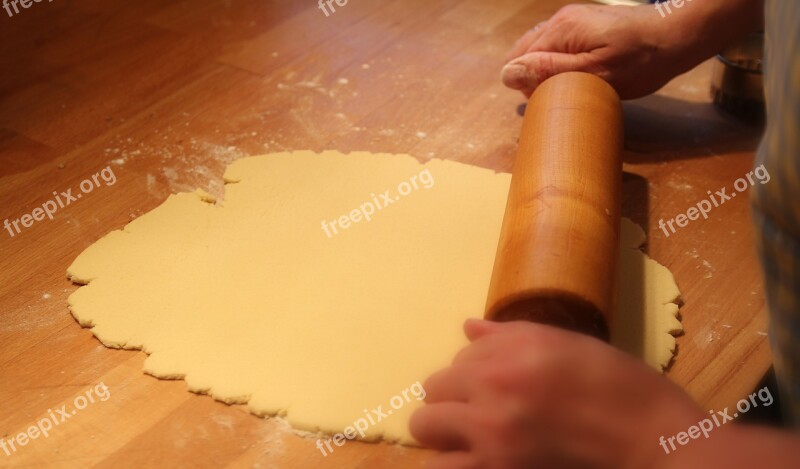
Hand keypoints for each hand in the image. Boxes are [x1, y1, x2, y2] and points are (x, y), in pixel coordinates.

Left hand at [409, 319, 705, 468]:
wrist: (648, 438)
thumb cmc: (614, 383)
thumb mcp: (562, 343)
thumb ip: (506, 335)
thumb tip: (468, 328)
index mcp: (507, 357)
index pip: (456, 360)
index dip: (471, 371)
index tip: (490, 381)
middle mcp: (490, 396)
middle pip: (431, 393)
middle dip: (447, 398)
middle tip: (472, 408)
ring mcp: (492, 441)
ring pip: (426, 431)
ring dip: (439, 431)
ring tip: (464, 436)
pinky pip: (446, 468)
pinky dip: (453, 460)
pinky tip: (472, 457)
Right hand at [501, 2, 761, 99]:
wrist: (676, 37)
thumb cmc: (639, 62)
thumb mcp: (593, 74)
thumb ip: (548, 72)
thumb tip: (507, 75)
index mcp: (559, 30)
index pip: (519, 61)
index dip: (527, 86)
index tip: (549, 102)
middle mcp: (560, 20)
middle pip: (526, 52)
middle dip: (534, 77)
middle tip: (559, 98)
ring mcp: (573, 20)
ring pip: (541, 50)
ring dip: (546, 71)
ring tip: (568, 89)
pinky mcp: (585, 24)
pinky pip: (558, 46)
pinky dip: (559, 63)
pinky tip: (575, 75)